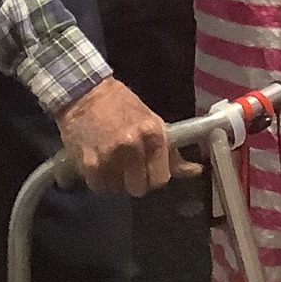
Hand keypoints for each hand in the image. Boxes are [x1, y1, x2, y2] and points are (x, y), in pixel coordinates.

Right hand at [57, 77, 173, 195]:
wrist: (84, 92)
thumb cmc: (120, 104)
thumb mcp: (151, 121)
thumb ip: (171, 151)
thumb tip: (196, 171)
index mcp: (153, 134)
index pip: (161, 178)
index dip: (153, 176)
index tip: (146, 170)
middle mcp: (133, 146)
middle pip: (139, 188)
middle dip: (134, 181)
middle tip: (127, 166)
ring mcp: (110, 156)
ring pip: (118, 189)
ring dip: (115, 180)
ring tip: (110, 160)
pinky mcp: (89, 164)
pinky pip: (99, 187)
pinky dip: (98, 179)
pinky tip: (97, 161)